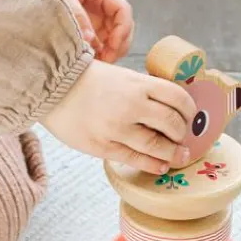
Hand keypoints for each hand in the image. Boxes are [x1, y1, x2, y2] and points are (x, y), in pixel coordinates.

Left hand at [39, 0, 133, 62]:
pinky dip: (99, 54)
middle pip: (122, 26)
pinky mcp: (87, 30)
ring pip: (113, 37)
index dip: (123, 28)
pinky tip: (90, 61)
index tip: (113, 45)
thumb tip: (89, 39)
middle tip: (107, 60)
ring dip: (110, 52)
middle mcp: (101, 6)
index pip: (122, 9)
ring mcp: (95, 19)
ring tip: (97, 63)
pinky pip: (99, 44)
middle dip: (119, 45)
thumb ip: (75, 14)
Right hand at [41, 58, 196, 175]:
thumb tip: (169, 107)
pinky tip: (160, 165)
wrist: (49, 87)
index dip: (190, 111)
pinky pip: (136, 160)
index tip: (190, 118)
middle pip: (173, 124)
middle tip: (183, 138)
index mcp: (136, 83)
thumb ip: (142, 89)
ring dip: (173, 153)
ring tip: (177, 155)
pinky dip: (154, 165)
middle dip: (183, 134)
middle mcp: (130, 105)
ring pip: (158, 147)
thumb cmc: (84, 79)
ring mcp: (116, 128)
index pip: (178, 98)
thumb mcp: (118, 74)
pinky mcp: (103, 146)